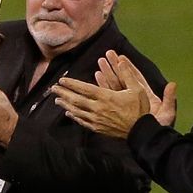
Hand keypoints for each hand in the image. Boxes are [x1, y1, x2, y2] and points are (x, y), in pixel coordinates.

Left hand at [52, 51, 176, 137]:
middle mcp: (98, 108)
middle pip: (76, 100)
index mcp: (106, 97)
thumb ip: (127, 74)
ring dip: (66, 104)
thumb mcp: (137, 89)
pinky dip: (74, 116)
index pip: (84, 89)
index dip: (72, 84)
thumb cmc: (139, 109)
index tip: (62, 80)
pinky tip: (69, 113)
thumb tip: (121, 60)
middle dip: (64, 93)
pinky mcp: (98, 128)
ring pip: (77, 111)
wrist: (140, 131)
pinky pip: (82, 121)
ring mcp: (96, 119)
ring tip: (57, 99)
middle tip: (53, 89)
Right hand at [96, 50, 176, 126]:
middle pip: (123, 79)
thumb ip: (169, 99)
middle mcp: (135, 98)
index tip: (121, 56)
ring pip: (114, 86)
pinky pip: (109, 97)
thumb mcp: (166, 113)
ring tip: (99, 63)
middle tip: (106, 55)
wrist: (151, 143)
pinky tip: (97, 78)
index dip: (129, 67)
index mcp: (146, 96)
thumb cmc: (160, 128)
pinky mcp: (118, 110)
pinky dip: (103, 87)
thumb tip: (173, 84)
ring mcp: (126, 104)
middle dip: (115, 67)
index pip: (136, 78)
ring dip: (107, 75)